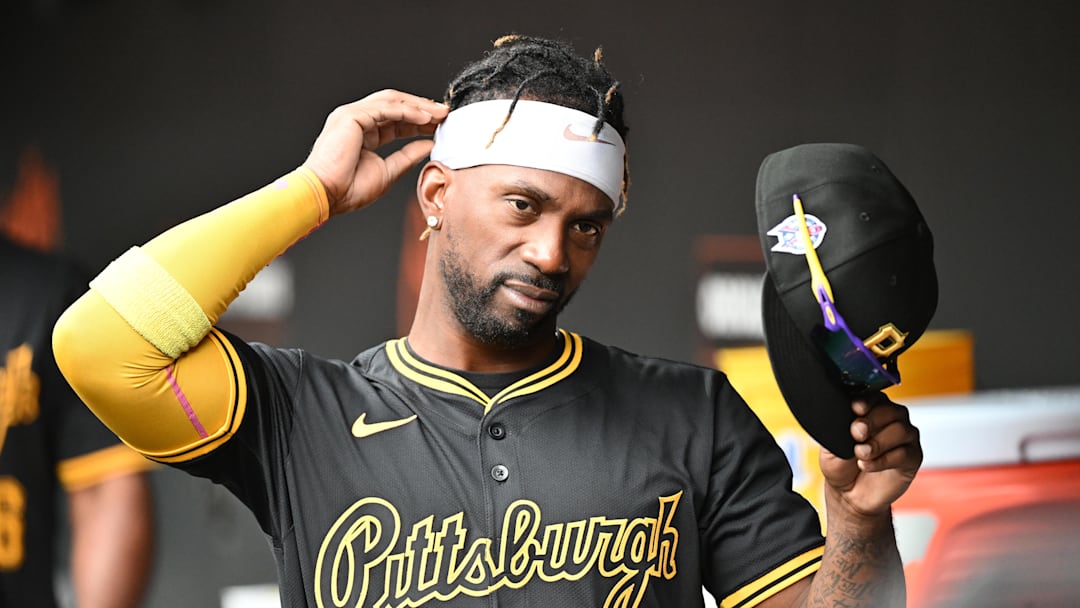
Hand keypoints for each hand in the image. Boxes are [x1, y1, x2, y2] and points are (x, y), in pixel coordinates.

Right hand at [302, 90, 448, 215]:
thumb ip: (408, 156)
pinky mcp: (351, 115)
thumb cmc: (347, 190)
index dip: (418, 121)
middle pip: (395, 105)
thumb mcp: (387, 172)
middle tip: (444, 113)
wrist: (326, 195)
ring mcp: (352, 115)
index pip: (395, 120)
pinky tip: (425, 118)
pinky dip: (408, 110)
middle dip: (421, 107)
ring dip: (418, 105)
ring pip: (392, 101)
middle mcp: (356, 120)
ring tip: (439, 113)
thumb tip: (428, 145)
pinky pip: (386, 108)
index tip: (439, 125)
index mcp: (362, 133)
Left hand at [820, 393, 922, 516]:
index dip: (867, 401)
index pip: (875, 396)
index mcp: (871, 410)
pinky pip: (905, 453)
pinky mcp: (913, 458)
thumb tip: (844, 419)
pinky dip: (884, 460)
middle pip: (891, 410)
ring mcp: (905, 438)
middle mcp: (891, 419)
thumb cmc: (840, 465)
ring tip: (860, 454)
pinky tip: (867, 465)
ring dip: (877, 443)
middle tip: (856, 434)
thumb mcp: (830, 445)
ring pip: (901, 430)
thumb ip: (836, 430)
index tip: (855, 408)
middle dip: (872, 421)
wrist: (848, 494)